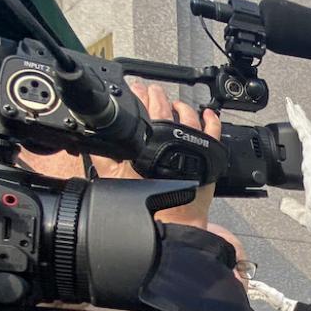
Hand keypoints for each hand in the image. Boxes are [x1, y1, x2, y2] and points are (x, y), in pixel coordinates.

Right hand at [113, 83, 220, 228]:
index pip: (142, 107)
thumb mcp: (113, 178)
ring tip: (175, 103)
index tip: (136, 89)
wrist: (172, 220)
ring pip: (187, 114)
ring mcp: (192, 142)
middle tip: (151, 91)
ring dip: (180, 105)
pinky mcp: (209, 152)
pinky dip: (211, 118)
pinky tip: (207, 114)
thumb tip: (97, 140)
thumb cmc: (145, 202)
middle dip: (155, 95)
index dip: (138, 95)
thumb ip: (104, 156)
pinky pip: (213, 129)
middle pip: (163, 105)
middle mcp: (170, 136)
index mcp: (147, 140)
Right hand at [248, 280, 297, 310]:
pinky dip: (255, 296)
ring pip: (257, 291)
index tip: (247, 281)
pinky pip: (259, 296)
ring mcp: (266, 294)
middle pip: (257, 287)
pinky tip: (252, 297)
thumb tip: (257, 285)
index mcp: (267, 288)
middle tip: (244, 285)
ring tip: (245, 291)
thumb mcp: (271, 294)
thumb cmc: (279, 300)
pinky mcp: (267, 298)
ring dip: (251, 291)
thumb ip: (264, 289)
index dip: (253, 282)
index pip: (258, 284)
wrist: (284, 305)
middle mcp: (266, 290)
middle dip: (250, 286)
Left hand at [283, 98, 310, 241]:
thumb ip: (293, 209)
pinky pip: (304, 131)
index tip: (304, 142)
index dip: (308, 150)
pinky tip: (292, 108)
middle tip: (298, 114)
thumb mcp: (305, 215)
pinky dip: (298, 119)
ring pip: (307, 133)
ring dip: (300, 119)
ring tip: (293, 107)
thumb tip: (282, 204)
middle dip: (304, 127)